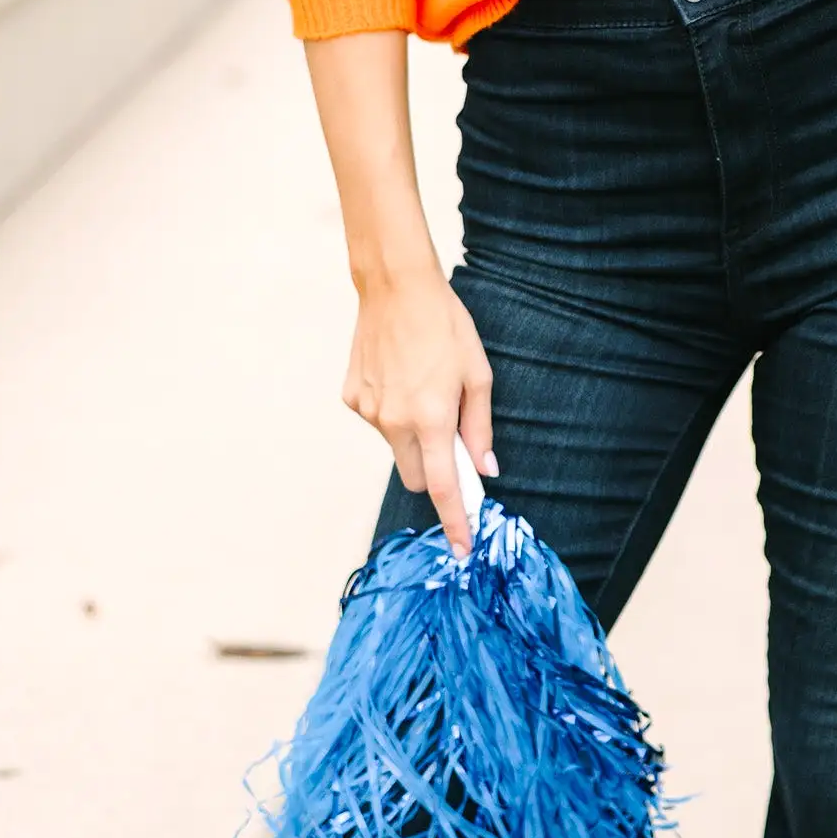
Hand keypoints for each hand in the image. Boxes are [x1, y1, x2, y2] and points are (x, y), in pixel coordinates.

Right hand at [342, 263, 495, 556]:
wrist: (395, 287)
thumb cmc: (445, 326)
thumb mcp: (477, 375)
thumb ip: (479, 428)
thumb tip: (484, 469)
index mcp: (431, 419)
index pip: (443, 487)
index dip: (454, 522)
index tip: (461, 550)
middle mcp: (394, 421)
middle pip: (415, 475)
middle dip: (433, 470)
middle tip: (450, 437)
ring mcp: (368, 410)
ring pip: (396, 445)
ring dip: (412, 433)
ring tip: (423, 385)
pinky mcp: (352, 396)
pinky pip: (378, 419)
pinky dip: (392, 410)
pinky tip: (400, 374)